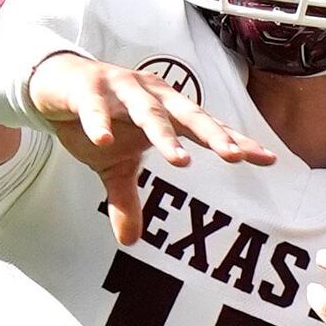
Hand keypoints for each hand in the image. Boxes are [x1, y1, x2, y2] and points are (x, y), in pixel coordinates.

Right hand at [25, 51, 276, 243]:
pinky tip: (103, 141)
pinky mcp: (88, 88)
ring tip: (179, 162)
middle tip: (234, 156)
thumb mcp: (113, 165)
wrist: (57, 83)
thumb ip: (127, 200)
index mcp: (167, 110)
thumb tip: (130, 242)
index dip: (235, 141)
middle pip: (188, 115)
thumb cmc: (99, 119)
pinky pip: (96, 108)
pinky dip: (100, 123)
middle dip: (212, 135)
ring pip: (147, 113)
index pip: (206, 128)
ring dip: (164, 135)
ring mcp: (121, 89)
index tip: (268, 159)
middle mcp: (152, 95)